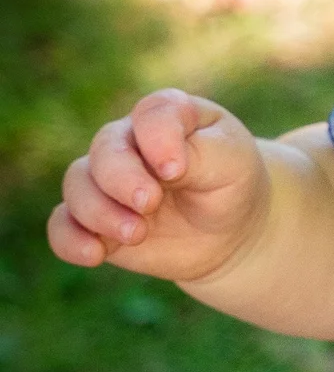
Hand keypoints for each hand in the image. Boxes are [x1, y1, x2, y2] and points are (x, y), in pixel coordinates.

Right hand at [48, 89, 269, 285]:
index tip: (174, 171)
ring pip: (77, 186)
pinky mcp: (96, 222)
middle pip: (105, 151)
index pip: (151, 115)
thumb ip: (201, 154)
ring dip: (100, 212)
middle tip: (149, 204)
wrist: (231, 231)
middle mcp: (127, 143)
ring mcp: (106, 182)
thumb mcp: (233, 163)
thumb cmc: (232, 184)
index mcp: (166, 116)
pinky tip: (94, 255)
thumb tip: (162, 166)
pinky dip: (70, 240)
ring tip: (136, 234)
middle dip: (122, 179)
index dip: (157, 140)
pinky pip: (62, 226)